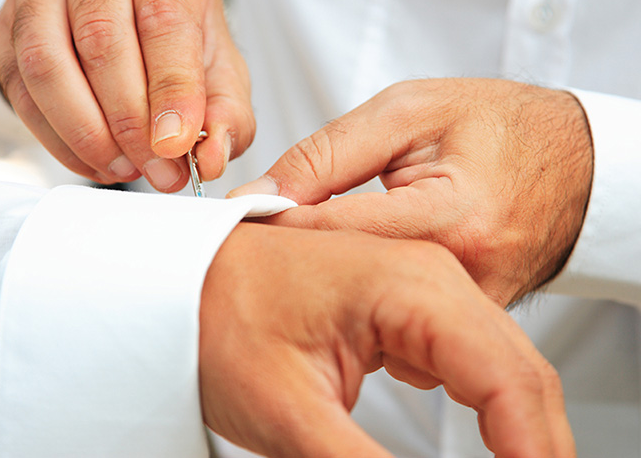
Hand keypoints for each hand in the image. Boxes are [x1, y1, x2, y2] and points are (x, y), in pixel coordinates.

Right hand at [0, 0, 252, 189]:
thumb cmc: (173, 10)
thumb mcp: (219, 51)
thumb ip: (226, 107)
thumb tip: (211, 158)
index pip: (163, 17)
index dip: (170, 88)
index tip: (177, 144)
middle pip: (101, 39)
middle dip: (130, 124)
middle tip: (158, 170)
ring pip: (46, 62)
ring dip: (85, 134)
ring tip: (125, 169)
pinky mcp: (7, 17)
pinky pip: (18, 85)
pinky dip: (55, 137)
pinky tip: (92, 159)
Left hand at [199, 223, 575, 456]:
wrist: (181, 277)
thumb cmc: (216, 312)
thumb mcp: (290, 413)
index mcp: (413, 285)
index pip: (512, 384)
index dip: (536, 454)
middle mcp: (430, 278)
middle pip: (521, 378)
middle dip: (534, 447)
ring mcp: (421, 291)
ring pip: (502, 373)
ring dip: (514, 433)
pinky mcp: (405, 311)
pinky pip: (469, 366)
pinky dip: (485, 414)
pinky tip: (478, 448)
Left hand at [229, 79, 593, 305]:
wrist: (573, 159)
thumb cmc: (495, 123)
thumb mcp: (406, 113)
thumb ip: (326, 155)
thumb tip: (259, 193)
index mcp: (447, 214)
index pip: (331, 232)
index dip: (273, 225)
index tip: (234, 222)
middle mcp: (465, 271)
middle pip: (346, 281)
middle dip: (299, 258)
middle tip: (263, 234)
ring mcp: (472, 303)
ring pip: (371, 312)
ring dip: (336, 279)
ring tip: (321, 245)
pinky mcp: (472, 317)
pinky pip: (404, 326)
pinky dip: (375, 296)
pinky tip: (365, 266)